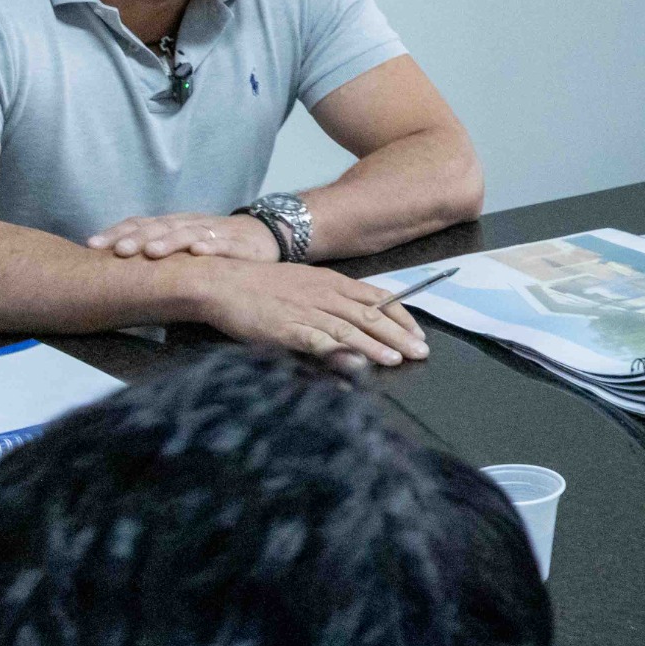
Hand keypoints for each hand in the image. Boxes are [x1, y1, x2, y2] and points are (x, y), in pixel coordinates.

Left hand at [86, 212, 278, 261]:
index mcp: (174, 224)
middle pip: (161, 227)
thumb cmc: (216, 247)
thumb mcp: (183, 248)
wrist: (264, 237)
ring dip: (170, 241)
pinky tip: (198, 253)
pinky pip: (224, 245)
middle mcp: (191, 224)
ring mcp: (216, 232)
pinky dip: (211, 248)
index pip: (142, 223)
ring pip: (189, 233)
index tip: (92, 245)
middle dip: (138, 238)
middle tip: (118, 250)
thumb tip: (112, 274)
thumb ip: (156, 255)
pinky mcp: (240, 244)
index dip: (118, 231)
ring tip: (152, 252)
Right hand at [190, 258, 430, 366]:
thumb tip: (358, 317)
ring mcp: (306, 311)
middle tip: (421, 351)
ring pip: (350, 329)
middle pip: (371, 315)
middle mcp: (325, 294)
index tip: (418, 331)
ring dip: (376, 346)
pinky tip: (355, 365)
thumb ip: (332, 299)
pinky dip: (338, 353)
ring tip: (397, 359)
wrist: (223, 280)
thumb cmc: (262, 284)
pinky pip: (317, 342)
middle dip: (399, 335)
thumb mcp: (305, 284)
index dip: (402, 315)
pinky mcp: (286, 328)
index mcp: (332, 282)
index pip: (378, 297)